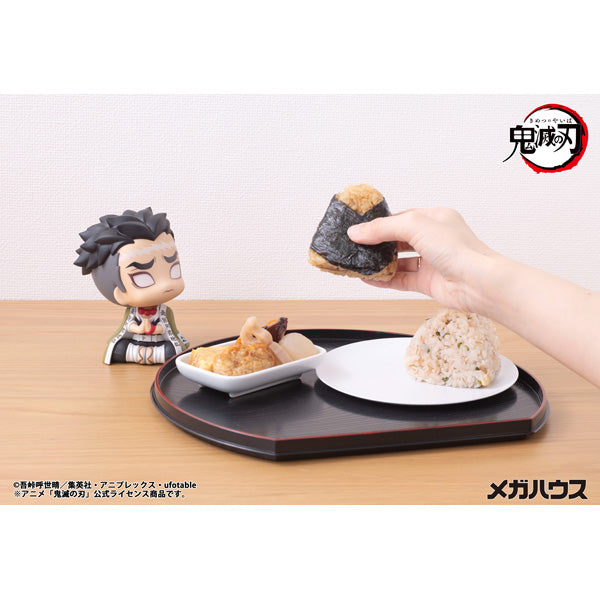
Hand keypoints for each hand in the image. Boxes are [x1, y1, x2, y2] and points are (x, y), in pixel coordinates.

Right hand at [347, 207, 496, 312]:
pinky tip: (369, 279)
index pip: (402, 218)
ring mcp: (431, 262)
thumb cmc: (459, 250)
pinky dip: (384, 280)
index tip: (360, 229)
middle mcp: (434, 240)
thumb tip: (358, 231)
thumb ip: (383, 228)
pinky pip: (401, 279)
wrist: (478, 283)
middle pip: (399, 240)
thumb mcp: (415, 227)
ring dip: (380, 263)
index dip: (380, 223)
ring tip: (359, 263)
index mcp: (436, 219)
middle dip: (378, 244)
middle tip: (357, 247)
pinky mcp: (428, 282)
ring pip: (399, 261)